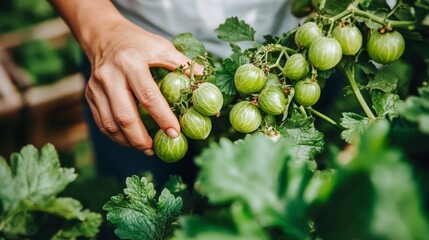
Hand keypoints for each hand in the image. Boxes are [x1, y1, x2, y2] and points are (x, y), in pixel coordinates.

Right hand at [84, 19, 202, 155]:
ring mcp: (97, 87)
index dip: (163, 118)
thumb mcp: (161, 46)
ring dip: (128, 141)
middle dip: (141, 138)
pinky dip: (116, 136)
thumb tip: (205, 83)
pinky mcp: (90, 95)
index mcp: (131, 63)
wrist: (105, 36)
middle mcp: (110, 76)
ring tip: (145, 148)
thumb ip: (182, 64)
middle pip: (124, 116)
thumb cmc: (138, 43)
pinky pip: (102, 122)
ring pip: (110, 124)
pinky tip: (130, 140)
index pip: (148, 96)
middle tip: (156, 148)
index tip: (175, 133)